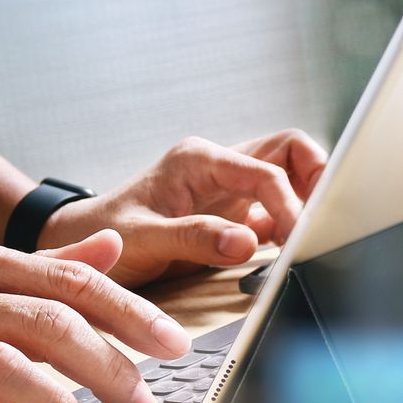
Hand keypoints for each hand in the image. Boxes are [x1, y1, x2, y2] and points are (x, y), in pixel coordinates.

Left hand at [38, 130, 327, 287]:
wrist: (81, 245)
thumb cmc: (105, 235)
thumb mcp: (144, 239)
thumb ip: (194, 239)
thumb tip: (246, 243)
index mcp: (199, 160)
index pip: (266, 169)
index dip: (291, 203)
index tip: (298, 239)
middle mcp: (219, 167)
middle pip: (290, 151)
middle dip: (316, 180)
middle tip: (322, 222)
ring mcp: (229, 188)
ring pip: (289, 174)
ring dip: (307, 199)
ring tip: (309, 236)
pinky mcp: (232, 212)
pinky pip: (276, 206)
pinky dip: (290, 224)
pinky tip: (288, 250)